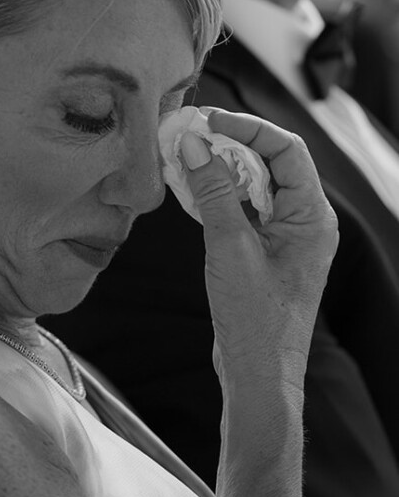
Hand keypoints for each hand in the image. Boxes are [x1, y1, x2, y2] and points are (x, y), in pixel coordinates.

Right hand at [180, 109, 337, 392]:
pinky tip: (190, 189)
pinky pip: (244, 210)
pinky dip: (218, 195)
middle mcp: (306, 222)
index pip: (286, 150)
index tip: (207, 120)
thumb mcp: (230, 248)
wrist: (258, 376)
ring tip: (183, 156)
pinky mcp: (266, 253)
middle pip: (271, 163)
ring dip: (220, 169)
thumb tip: (192, 144)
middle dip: (229, 145)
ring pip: (254, 186)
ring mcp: (286, 238)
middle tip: (188, 134)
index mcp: (312, 217)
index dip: (247, 128)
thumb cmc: (255, 321)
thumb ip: (212, 192)